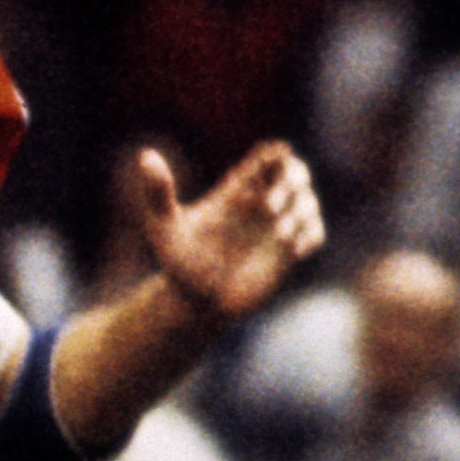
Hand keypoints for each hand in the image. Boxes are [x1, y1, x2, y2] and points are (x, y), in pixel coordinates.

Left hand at [130, 139, 325, 324]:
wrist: (195, 306)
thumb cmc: (177, 264)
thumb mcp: (164, 227)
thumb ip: (158, 192)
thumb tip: (144, 154)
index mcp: (237, 189)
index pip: (271, 155)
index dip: (278, 156)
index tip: (268, 174)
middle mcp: (261, 204)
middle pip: (296, 171)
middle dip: (293, 181)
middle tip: (269, 208)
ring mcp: (277, 227)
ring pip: (308, 201)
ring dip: (302, 210)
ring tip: (278, 234)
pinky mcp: (287, 253)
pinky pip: (314, 234)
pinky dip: (310, 235)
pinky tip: (292, 250)